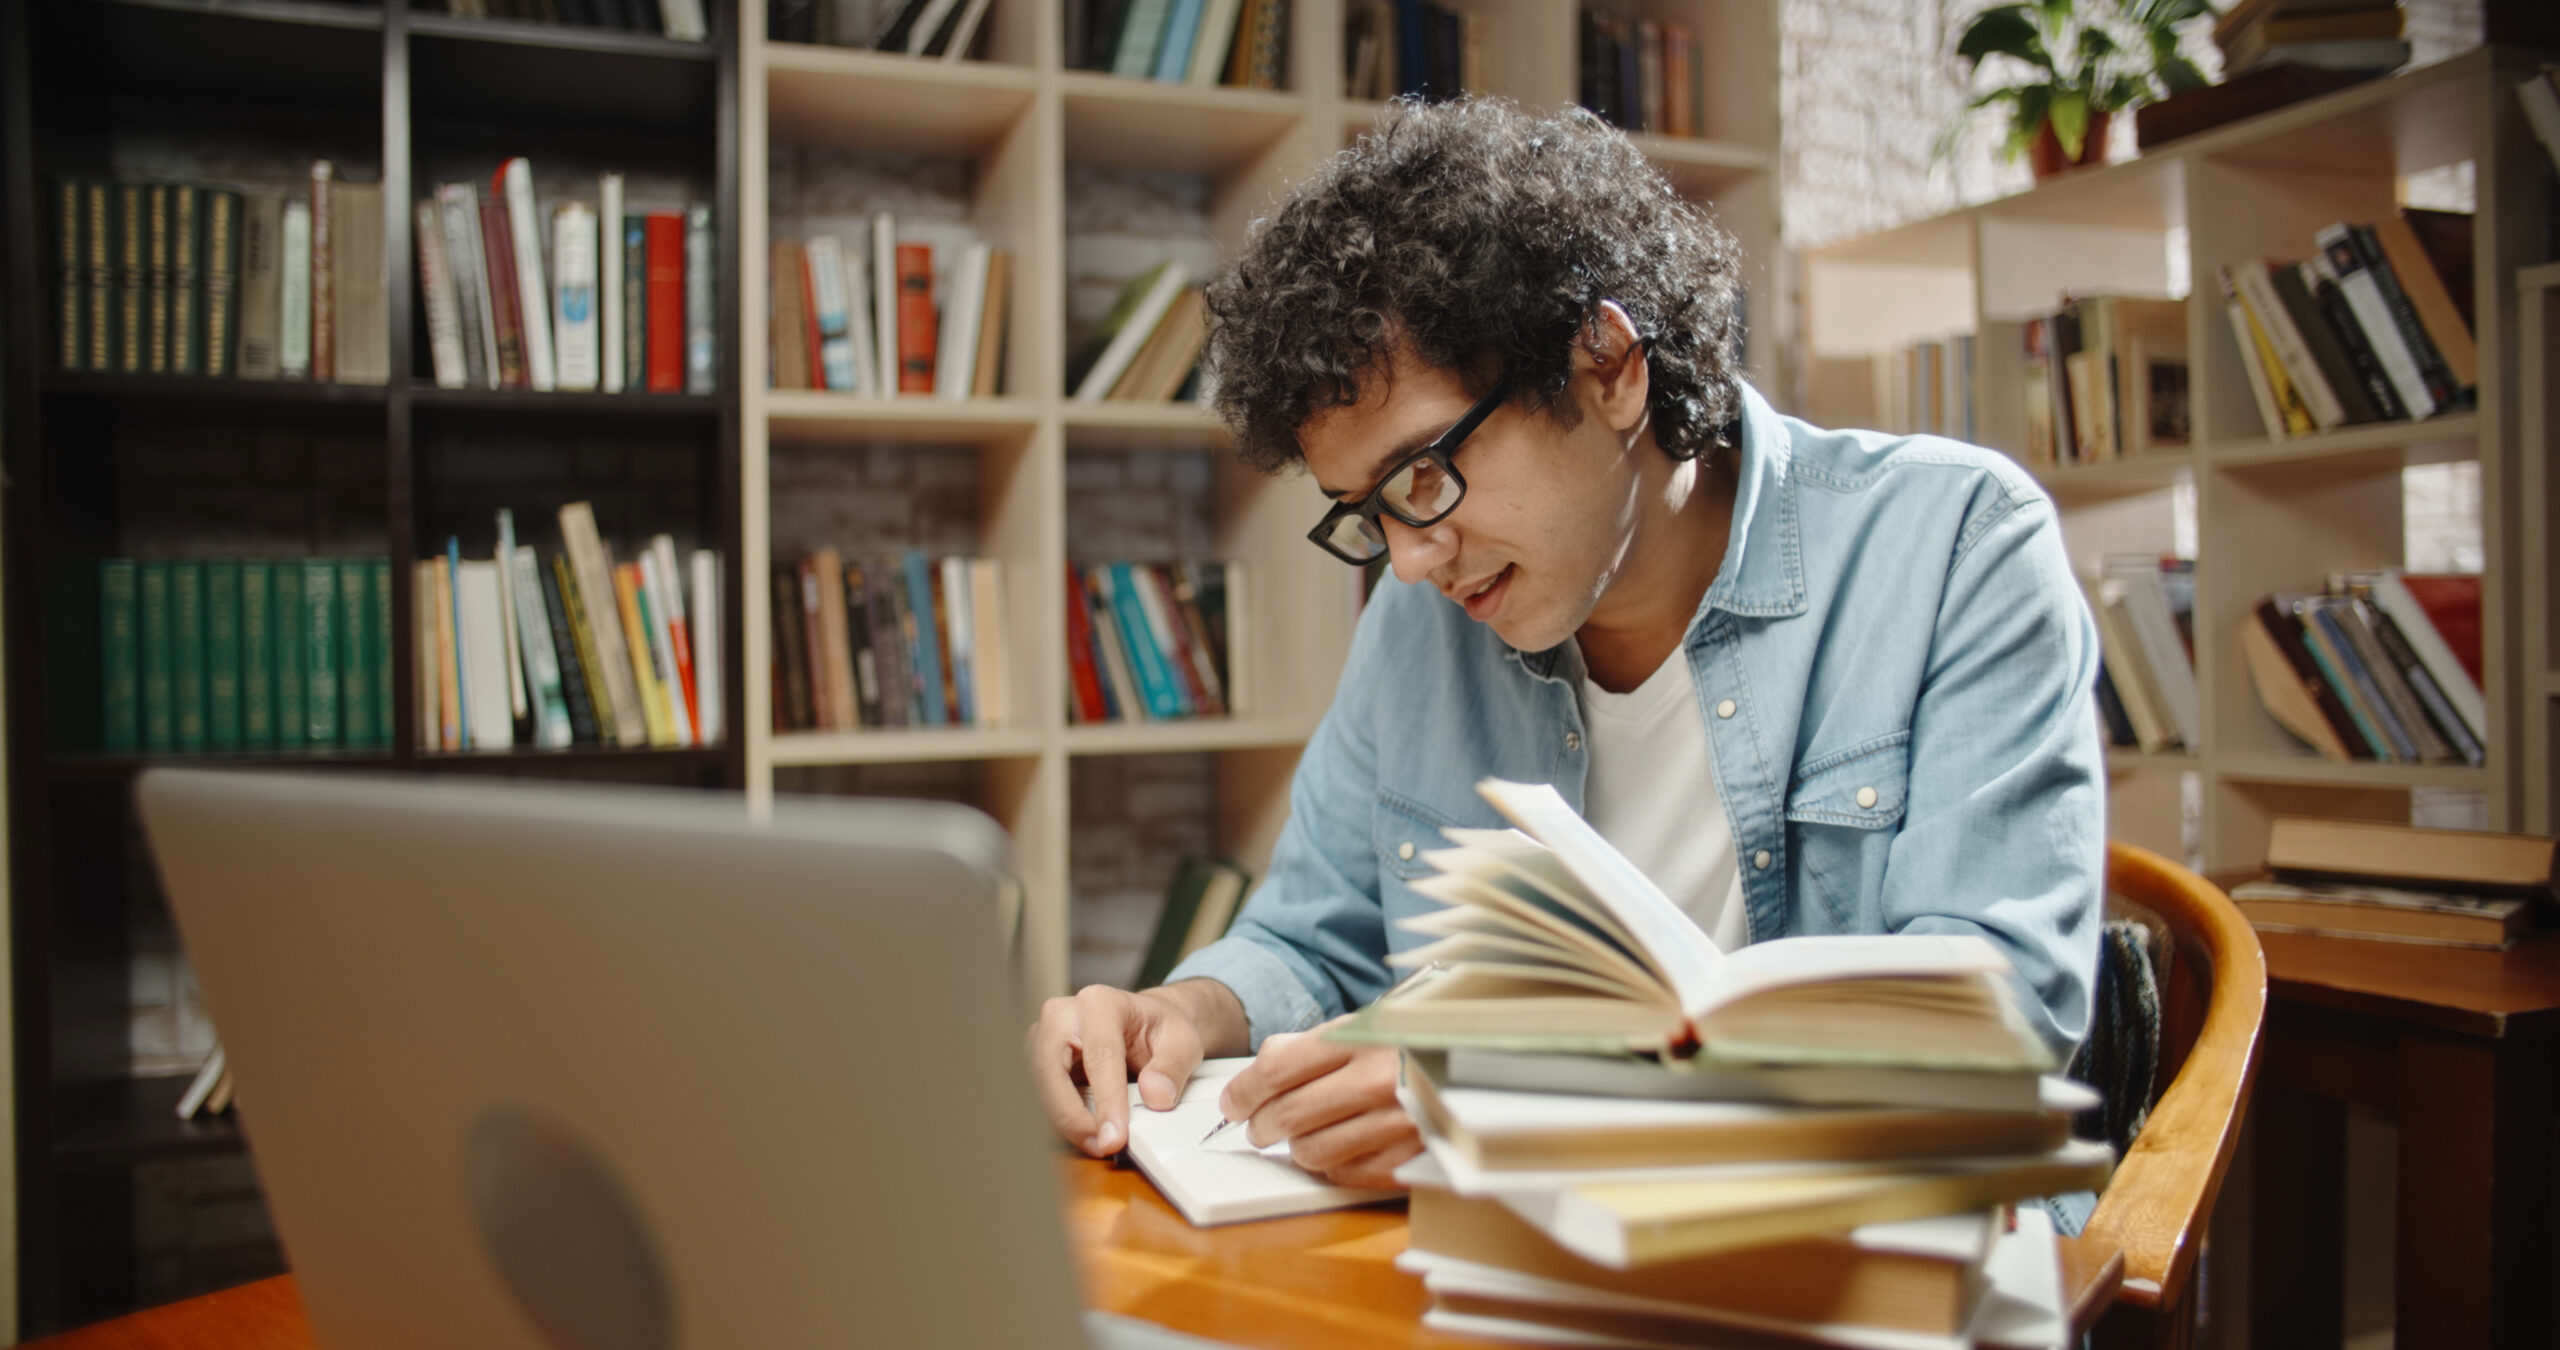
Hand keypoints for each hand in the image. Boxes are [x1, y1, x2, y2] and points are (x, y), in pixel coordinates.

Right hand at [1026, 983, 1219, 1157]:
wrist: (1145, 1025)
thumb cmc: (1159, 1029)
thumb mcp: (1183, 1042)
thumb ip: (1172, 1067)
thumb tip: (1156, 1096)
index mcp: (1100, 1003)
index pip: (1100, 1054)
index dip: (1106, 1100)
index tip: (1115, 1135)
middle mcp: (1063, 1017)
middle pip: (1051, 1068)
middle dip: (1070, 1114)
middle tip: (1100, 1145)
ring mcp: (1044, 1039)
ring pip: (1036, 1085)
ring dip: (1061, 1121)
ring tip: (1096, 1144)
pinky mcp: (1038, 1064)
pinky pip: (1037, 1096)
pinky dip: (1057, 1121)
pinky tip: (1082, 1136)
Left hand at [1217, 1017, 1418, 1188]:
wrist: (1487, 1060)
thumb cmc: (1417, 1040)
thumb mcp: (1369, 1023)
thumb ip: (1315, 1043)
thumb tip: (1262, 1066)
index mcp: (1366, 1037)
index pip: (1278, 1068)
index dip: (1244, 1090)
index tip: (1233, 1102)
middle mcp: (1381, 1080)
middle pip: (1289, 1114)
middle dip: (1261, 1125)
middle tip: (1258, 1125)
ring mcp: (1399, 1122)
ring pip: (1312, 1152)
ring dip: (1296, 1147)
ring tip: (1303, 1135)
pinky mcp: (1412, 1158)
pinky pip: (1346, 1175)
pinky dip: (1331, 1166)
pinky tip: (1338, 1147)